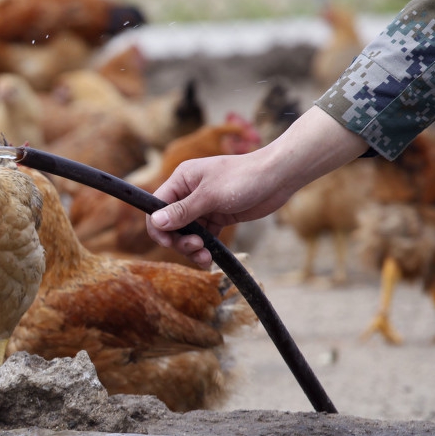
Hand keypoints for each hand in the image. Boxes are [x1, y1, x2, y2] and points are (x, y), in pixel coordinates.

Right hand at [146, 106, 369, 267]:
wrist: (278, 177)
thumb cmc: (244, 178)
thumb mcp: (210, 196)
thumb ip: (183, 211)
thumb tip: (156, 221)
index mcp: (182, 180)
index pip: (157, 207)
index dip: (159, 227)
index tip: (170, 242)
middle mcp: (189, 192)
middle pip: (171, 224)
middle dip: (180, 240)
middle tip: (196, 247)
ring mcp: (203, 206)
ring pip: (187, 233)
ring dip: (192, 248)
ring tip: (205, 256)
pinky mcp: (218, 216)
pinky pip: (204, 236)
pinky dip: (205, 248)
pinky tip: (210, 258)